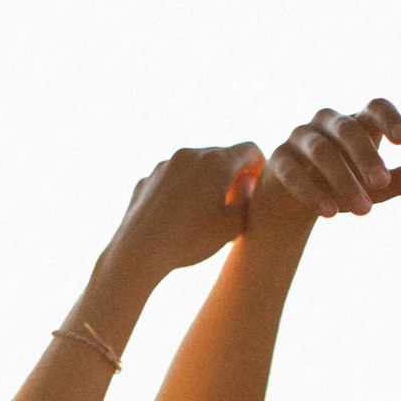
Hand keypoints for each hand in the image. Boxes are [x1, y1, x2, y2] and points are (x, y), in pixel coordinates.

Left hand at [108, 142, 265, 281]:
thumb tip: (246, 183)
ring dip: (205, 182)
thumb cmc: (190, 240)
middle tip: (233, 203)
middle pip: (221, 156)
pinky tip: (179, 217)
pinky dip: (182, 191)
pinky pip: (172, 180)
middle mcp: (190, 154)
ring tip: (205, 212)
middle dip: (231, 175)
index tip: (257, 186)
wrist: (140, 250)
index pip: (250, 150)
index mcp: (216, 161)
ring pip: (194, 167)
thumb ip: (248, 199)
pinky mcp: (148, 178)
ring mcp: (165, 164)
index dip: (260, 166)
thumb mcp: (232, 225)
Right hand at [249, 99, 400, 227]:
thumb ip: (400, 181)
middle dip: (366, 157)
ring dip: (343, 180)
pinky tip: (330, 213)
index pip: (375, 107)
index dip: (390, 118)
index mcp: (355, 122)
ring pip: (322, 151)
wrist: (292, 203)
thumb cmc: (339, 186)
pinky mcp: (279, 161)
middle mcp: (326, 123)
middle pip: (348, 129)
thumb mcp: (372, 188)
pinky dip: (312, 192)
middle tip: (383, 184)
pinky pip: (293, 173)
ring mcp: (299, 139)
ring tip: (363, 211)